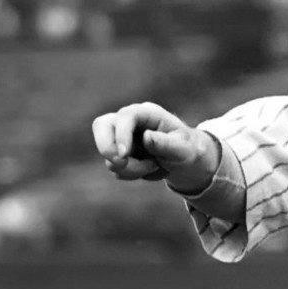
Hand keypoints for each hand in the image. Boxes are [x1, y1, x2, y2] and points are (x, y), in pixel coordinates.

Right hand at [90, 101, 216, 193]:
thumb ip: (165, 143)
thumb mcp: (182, 148)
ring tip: (154, 167)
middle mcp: (129, 122)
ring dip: (129, 168)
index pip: (125, 116)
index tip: (124, 155)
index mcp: (146, 113)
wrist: (185, 160)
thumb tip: (146, 137)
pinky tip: (147, 170)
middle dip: (106, 148)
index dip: (121, 134)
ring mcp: (121, 137)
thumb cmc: (187, 148)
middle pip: (100, 126)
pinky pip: (114, 166)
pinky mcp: (119, 153)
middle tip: (121, 164)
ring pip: (109, 154)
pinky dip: (129, 174)